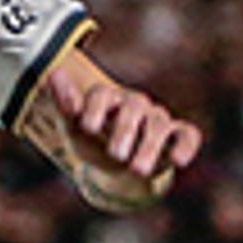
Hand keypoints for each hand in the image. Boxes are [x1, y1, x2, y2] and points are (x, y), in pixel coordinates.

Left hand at [48, 58, 203, 212]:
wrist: (114, 170)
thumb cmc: (92, 143)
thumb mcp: (74, 128)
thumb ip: (65, 104)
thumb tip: (54, 72)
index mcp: (107, 100)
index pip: (102, 94)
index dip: (95, 109)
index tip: (88, 128)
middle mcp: (135, 105)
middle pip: (133, 107)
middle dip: (124, 130)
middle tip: (115, 155)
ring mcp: (157, 120)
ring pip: (158, 124)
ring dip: (149, 147)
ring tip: (137, 170)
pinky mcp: (177, 137)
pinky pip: (188, 135)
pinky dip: (186, 146)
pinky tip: (177, 161)